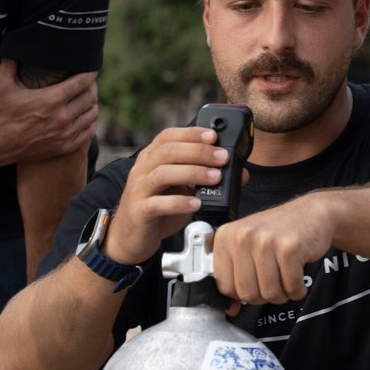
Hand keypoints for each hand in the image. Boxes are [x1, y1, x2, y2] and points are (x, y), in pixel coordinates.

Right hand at [0, 59, 98, 163]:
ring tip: (87, 98)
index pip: (82, 81)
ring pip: (92, 114)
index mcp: (51, 99)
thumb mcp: (2, 84)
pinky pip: (89, 132)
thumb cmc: (0, 113)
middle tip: (88, 82)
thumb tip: (13, 44)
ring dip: (92, 104)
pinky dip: (90, 122)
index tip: (90, 68)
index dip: (90, 73)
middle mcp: (62, 117)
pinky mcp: (65, 147)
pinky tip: (85, 116)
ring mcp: (65, 134)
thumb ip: (9, 62)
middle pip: (91, 97)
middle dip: (92, 87)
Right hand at [103, 126, 231, 264]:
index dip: (190, 133)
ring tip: (215, 177)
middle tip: (223, 158)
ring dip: (192, 173)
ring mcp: (138, 190)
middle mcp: (142, 170)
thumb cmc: (157, 210)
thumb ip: (205, 178)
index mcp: (151, 159)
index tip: (213, 135)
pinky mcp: (139, 211)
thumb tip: (240, 173)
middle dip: (198, 152)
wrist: (129, 237)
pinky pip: (158, 204)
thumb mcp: (182, 189)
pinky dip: (179, 202)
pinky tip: (196, 203)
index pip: (168, 136)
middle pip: (168, 152)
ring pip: (163, 173)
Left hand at [210, 195, 336, 304]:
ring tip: (285, 278)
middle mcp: (242, 237)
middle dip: (263, 296)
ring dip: (282, 294)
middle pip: (246, 293)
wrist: (311, 214)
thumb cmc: (277, 233)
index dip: (240, 293)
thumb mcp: (247, 247)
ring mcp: (265, 241)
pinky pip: (291, 287)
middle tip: (273, 282)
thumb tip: (230, 309)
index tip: (253, 285)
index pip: (223, 286)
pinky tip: (297, 276)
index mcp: (225, 237)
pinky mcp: (289, 248)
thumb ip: (234, 276)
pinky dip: (297, 289)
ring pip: (269, 293)